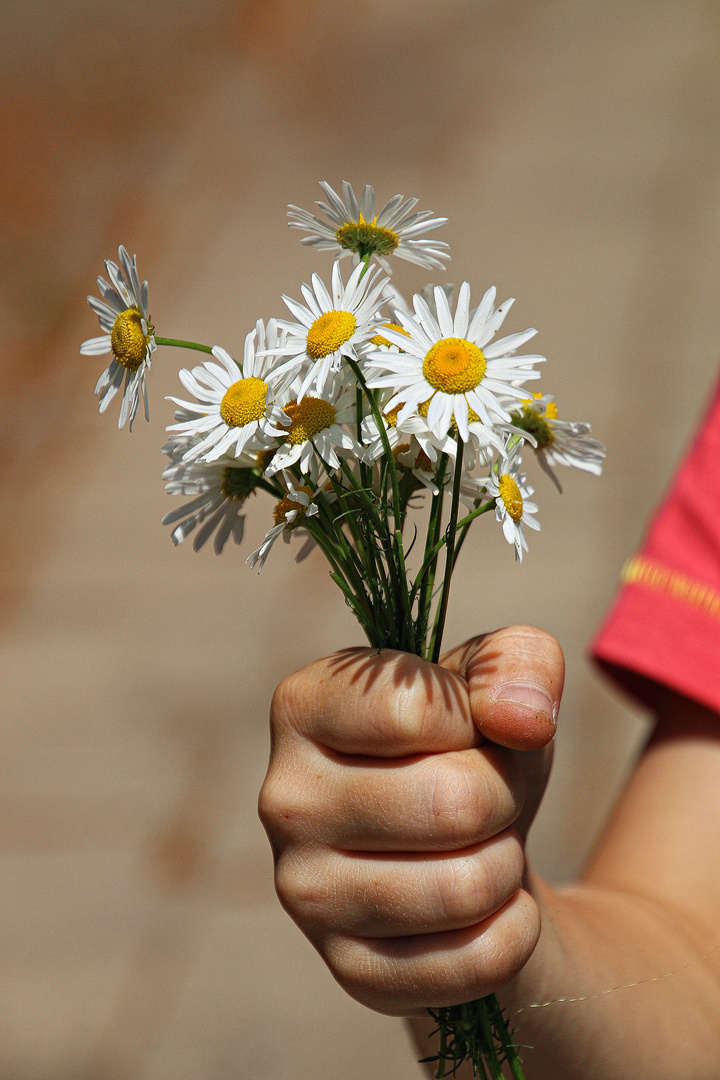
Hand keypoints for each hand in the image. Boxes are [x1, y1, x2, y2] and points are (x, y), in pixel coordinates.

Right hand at [259, 626, 563, 1015]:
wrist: (464, 846)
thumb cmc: (472, 744)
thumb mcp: (499, 680)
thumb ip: (517, 663)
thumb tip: (523, 719)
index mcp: (302, 706)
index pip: (413, 709)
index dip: (476, 719)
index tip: (468, 727)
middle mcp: (284, 799)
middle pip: (454, 803)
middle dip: (505, 796)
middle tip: (490, 796)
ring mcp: (306, 892)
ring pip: (467, 887)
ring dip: (508, 863)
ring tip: (483, 845)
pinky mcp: (348, 969)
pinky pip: (476, 960)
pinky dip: (513, 931)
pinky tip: (485, 907)